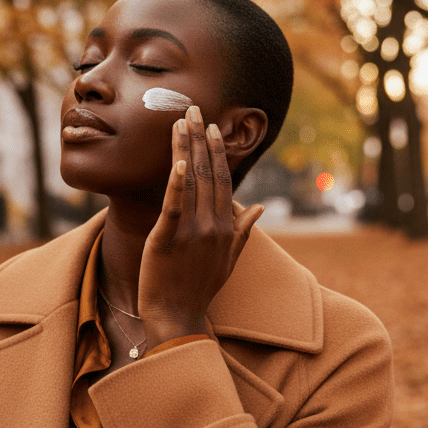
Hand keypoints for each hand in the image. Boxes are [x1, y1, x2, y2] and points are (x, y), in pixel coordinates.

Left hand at [138, 105, 264, 345]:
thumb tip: (260, 207)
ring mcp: (190, 232)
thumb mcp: (228, 259)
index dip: (217, 151)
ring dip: (185, 148)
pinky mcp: (166, 240)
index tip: (212, 126)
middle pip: (207, 173)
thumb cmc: (200, 288)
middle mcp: (211, 225)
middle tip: (193, 109)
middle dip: (201, 138)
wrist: (178, 318)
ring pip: (190, 182)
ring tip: (180, 122)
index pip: (223, 179)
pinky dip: (176, 183)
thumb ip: (243, 230)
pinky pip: (173, 206)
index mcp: (225, 226)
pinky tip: (178, 160)